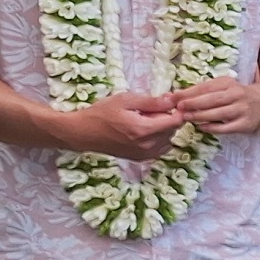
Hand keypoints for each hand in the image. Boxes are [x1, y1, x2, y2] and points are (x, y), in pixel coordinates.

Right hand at [54, 90, 183, 160]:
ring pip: (168, 139)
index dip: (175, 110)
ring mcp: (144, 155)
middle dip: (166, 118)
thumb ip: (151, 102)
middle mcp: (148, 146)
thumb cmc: (102, 113)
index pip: (176, 121)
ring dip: (162, 129)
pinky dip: (158, 138)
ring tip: (144, 120)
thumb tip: (173, 100)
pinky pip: (160, 148)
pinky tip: (143, 131)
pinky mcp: (141, 159)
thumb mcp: (125, 100)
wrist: (83, 133)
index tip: (166, 103)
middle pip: (173, 130)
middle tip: (148, 110)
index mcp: (144, 130)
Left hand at [171, 74, 259, 135]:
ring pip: (219, 113)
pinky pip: (227, 127)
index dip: (190, 92)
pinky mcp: (245, 124)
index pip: (207, 87)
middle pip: (213, 99)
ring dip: (201, 116)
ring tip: (187, 117)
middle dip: (194, 103)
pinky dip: (213, 128)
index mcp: (229, 83)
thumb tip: (177, 94)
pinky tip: (202, 127)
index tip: (175, 96)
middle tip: (179, 107)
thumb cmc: (236, 95)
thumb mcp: (223, 87)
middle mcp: (237, 95)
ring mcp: (242, 110)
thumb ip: (203, 90)